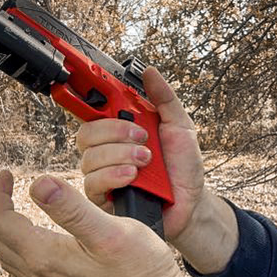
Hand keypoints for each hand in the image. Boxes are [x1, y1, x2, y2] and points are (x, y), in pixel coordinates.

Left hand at [0, 169, 231, 276]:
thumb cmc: (139, 268)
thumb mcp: (109, 231)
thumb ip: (72, 208)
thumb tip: (38, 183)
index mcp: (45, 256)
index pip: (0, 221)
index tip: (8, 171)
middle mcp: (40, 271)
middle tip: (4, 181)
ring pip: (5, 252)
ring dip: (0, 224)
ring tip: (10, 200)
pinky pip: (20, 262)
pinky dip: (14, 240)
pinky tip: (30, 230)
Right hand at [76, 67, 204, 241]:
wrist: (192, 203)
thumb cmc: (183, 167)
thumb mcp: (181, 127)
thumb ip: (165, 99)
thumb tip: (150, 73)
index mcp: (121, 130)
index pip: (93, 109)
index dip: (84, 94)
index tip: (89, 81)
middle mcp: (107, 150)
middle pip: (86, 132)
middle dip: (114, 131)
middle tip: (142, 136)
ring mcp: (104, 174)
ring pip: (90, 157)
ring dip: (120, 154)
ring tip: (146, 161)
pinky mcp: (104, 199)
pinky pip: (93, 183)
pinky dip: (113, 174)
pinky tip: (132, 176)